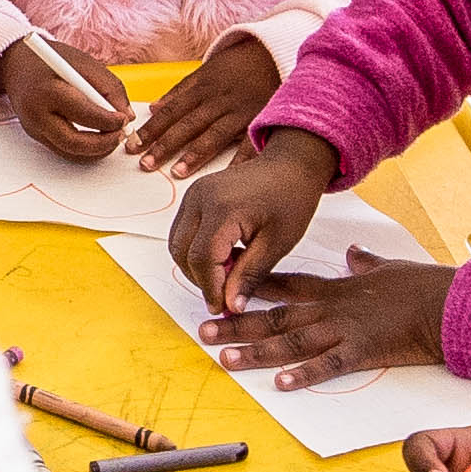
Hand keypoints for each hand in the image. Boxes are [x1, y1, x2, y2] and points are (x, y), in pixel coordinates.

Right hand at [0, 32, 131, 161]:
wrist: (16, 63)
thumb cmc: (52, 60)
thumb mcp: (84, 63)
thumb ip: (109, 87)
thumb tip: (127, 116)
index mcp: (48, 91)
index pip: (82, 114)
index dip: (108, 121)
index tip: (124, 120)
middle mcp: (36, 114)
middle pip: (73, 142)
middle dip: (102, 144)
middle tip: (120, 136)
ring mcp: (34, 129)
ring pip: (70, 152)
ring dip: (96, 151)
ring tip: (112, 138)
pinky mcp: (36, 136)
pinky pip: (64, 150)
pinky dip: (85, 150)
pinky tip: (98, 140)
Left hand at [134, 32, 280, 177]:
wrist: (275, 51)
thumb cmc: (236, 65)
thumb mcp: (206, 71)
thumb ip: (180, 91)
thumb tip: (153, 108)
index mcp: (202, 89)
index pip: (171, 111)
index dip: (151, 129)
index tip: (132, 146)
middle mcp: (218, 100)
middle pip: (188, 124)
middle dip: (165, 145)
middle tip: (145, 165)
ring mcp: (240, 109)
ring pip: (215, 133)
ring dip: (195, 154)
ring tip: (177, 172)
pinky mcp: (261, 117)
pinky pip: (250, 140)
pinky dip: (241, 158)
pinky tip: (228, 175)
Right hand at [167, 128, 337, 308]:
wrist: (292, 164)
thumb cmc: (291, 197)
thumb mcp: (277, 243)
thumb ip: (250, 275)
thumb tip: (231, 306)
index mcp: (222, 208)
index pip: (202, 259)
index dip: (210, 288)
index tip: (224, 307)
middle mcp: (200, 198)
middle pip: (182, 252)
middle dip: (200, 279)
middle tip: (225, 294)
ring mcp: (193, 195)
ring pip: (178, 244)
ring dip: (196, 266)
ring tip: (228, 273)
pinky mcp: (194, 196)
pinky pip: (183, 232)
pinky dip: (196, 250)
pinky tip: (224, 256)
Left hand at [201, 245, 454, 384]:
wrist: (448, 302)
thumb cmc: (422, 286)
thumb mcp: (387, 266)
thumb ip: (364, 261)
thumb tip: (353, 251)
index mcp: (335, 289)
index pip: (285, 285)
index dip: (251, 287)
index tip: (222, 287)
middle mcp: (331, 309)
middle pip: (275, 316)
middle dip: (238, 323)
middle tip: (204, 330)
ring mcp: (344, 330)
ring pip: (291, 342)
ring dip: (256, 351)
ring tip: (226, 358)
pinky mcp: (362, 351)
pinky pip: (327, 365)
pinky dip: (304, 375)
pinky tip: (281, 383)